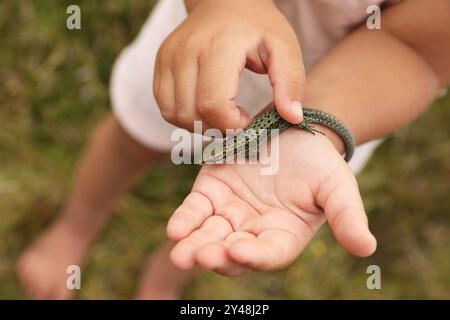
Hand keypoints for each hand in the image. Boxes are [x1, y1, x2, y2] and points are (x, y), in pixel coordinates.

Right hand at [153, 0, 304, 131]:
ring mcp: (168, 57)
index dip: (231, 125)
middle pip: (192, 114)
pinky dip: (183, 116)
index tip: (247, 120)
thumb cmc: (258, 27)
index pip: (213, 105)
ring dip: (198, 125)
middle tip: (235, 119)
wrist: (225, 0)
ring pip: (174, 115)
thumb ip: (290, 82)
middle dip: (216, 128)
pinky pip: (164, 106)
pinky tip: (203, 106)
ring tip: (220, 114)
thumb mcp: (284, 48)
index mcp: (218, 47)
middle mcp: (186, 51)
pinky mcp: (160, 63)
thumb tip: (292, 117)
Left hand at [166, 129, 376, 274]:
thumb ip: (347, 215)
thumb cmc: (318, 162)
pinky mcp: (211, 192)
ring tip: (181, 253)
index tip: (240, 252)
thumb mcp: (336, 186)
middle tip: (199, 257)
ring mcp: (229, 213)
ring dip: (194, 245)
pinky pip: (196, 210)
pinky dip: (185, 219)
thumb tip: (367, 248)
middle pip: (231, 252)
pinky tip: (175, 228)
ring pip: (209, 235)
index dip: (255, 256)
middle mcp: (253, 231)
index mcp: (283, 235)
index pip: (268, 254)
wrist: (292, 131)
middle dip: (215, 256)